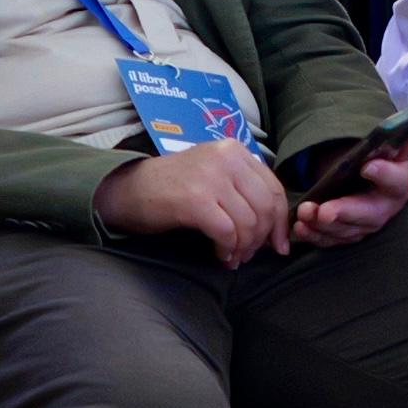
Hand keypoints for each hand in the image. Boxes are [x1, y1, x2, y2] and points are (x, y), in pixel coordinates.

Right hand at [94, 144, 294, 267]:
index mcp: (235, 150)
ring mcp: (210, 177)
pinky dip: (227, 248)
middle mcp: (227, 158)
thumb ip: (243, 189)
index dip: (280, 221)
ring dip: (244, 247)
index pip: (274, 188)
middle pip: (265, 206)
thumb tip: (275, 225)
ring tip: (232, 257)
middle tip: (249, 255)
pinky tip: (220, 255)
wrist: (127, 190)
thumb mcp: (213, 175)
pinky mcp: (194, 200)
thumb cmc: (173, 188)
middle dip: (262, 238)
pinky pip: (226, 231)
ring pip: (248, 221)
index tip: (278, 245)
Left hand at [288, 149, 407, 247]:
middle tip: (325, 211)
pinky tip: (300, 227)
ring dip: (322, 225)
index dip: (383, 175)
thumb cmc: (381, 165)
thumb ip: (399, 143)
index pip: (395, 182)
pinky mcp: (345, 235)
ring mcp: (363, 227)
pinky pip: (329, 240)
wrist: (372, 184)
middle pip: (367, 215)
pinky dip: (313, 235)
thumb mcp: (392, 151)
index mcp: (398, 186)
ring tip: (305, 212)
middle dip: (344, 212)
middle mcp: (383, 210)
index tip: (366, 167)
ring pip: (344, 231)